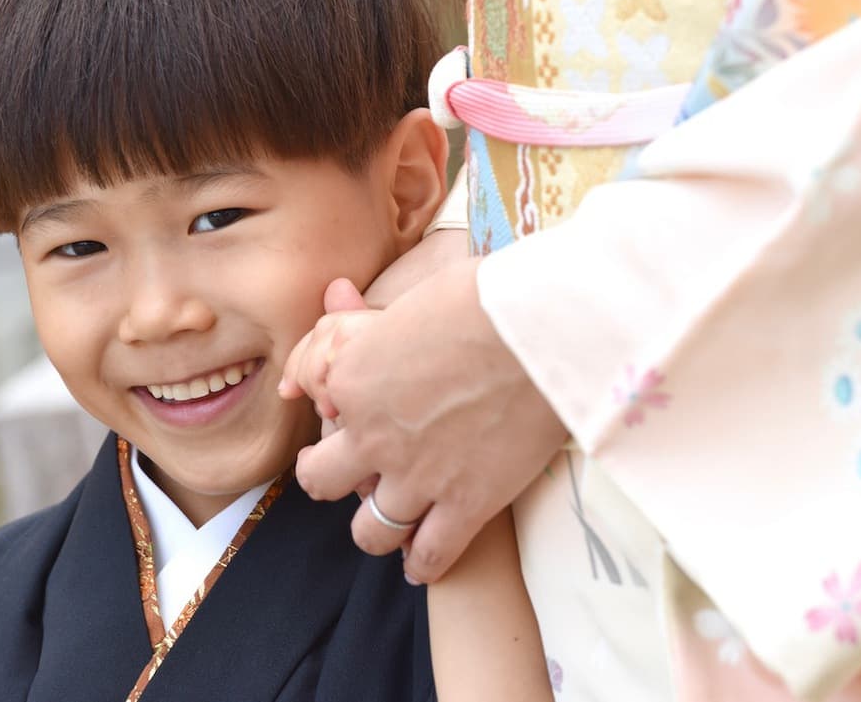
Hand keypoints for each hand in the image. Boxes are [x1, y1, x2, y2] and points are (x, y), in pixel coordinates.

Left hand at [288, 257, 567, 583]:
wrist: (545, 331)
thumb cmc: (484, 298)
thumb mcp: (408, 298)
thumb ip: (363, 320)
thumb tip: (332, 302)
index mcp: (350, 376)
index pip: (315, 401)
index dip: (335, 403)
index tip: (352, 402)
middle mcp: (370, 435)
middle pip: (320, 479)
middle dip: (331, 476)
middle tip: (354, 470)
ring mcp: (415, 476)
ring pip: (369, 530)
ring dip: (374, 526)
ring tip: (387, 519)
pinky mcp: (465, 505)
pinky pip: (429, 555)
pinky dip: (421, 563)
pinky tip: (421, 560)